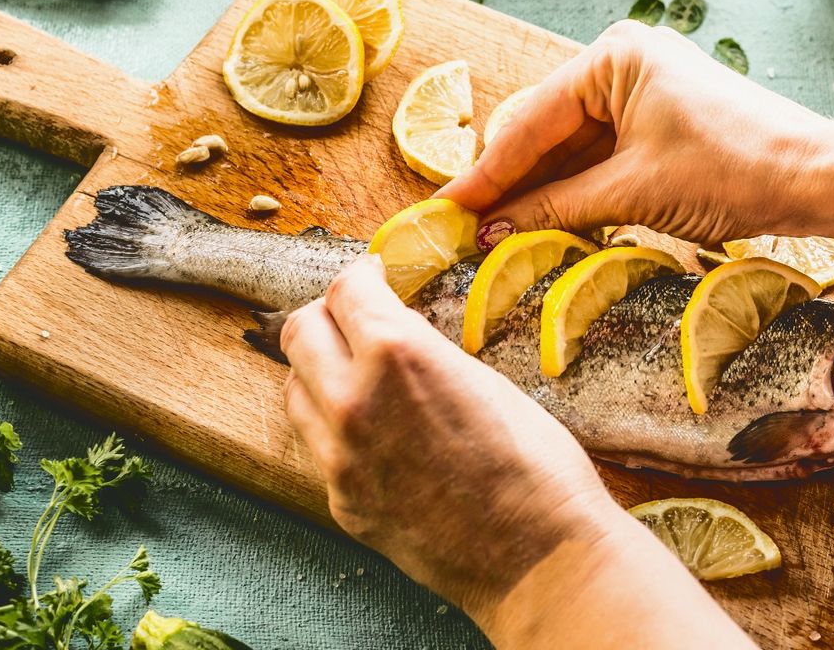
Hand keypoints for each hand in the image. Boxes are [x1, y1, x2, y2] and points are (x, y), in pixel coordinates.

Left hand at [279, 255, 622, 620]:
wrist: (539, 559)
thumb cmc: (537, 467)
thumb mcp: (483, 380)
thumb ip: (424, 350)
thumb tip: (396, 331)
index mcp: (395, 354)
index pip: (345, 289)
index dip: (361, 275)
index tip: (372, 277)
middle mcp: (351, 400)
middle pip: (299, 332)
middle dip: (327, 315)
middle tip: (356, 317)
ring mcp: (339, 457)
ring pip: (294, 389)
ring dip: (319, 370)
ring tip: (358, 373)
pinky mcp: (342, 501)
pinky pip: (317, 445)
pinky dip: (334, 425)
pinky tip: (374, 430)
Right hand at [436, 19, 831, 244]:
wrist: (815, 178)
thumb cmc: (732, 169)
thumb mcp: (633, 191)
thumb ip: (557, 209)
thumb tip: (493, 231)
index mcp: (612, 58)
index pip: (530, 123)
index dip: (486, 175)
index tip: (444, 212)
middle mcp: (622, 66)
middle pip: (545, 134)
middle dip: (509, 186)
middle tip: (462, 232)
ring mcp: (641, 95)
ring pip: (571, 152)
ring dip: (539, 196)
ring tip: (492, 238)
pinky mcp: (658, 125)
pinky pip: (601, 160)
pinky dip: (575, 195)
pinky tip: (542, 226)